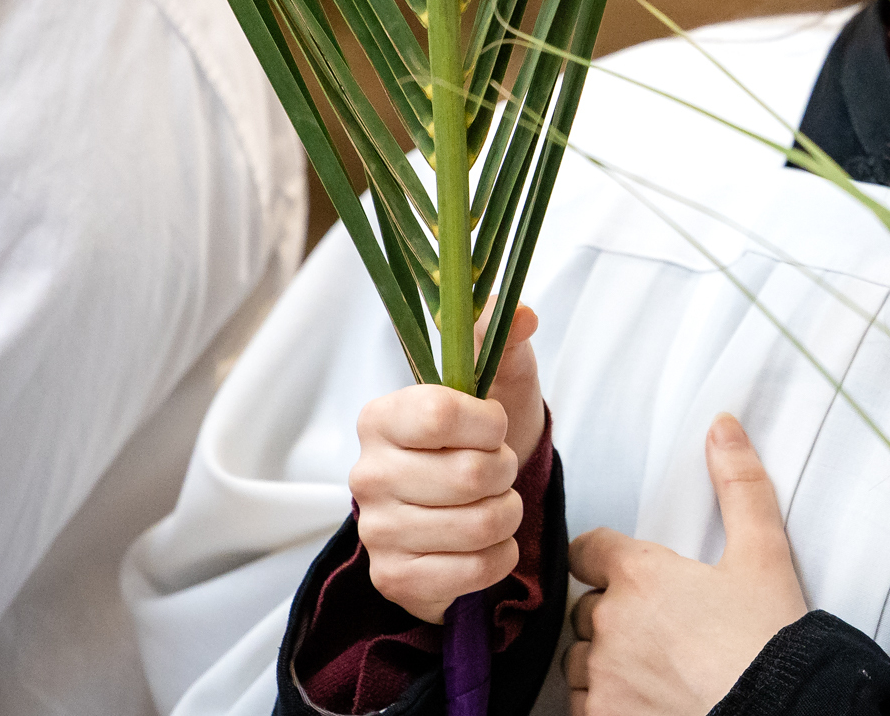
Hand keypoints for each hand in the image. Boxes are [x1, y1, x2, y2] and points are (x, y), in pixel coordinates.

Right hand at [350, 304, 546, 622]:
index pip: (440, 415)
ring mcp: (376, 530)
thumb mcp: (499, 382)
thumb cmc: (481, 438)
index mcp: (381, 417)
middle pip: (469, 476)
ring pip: (478, 525)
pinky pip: (473, 571)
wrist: (470, 506)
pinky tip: (487, 543)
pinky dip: (499, 557)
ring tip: (496, 504)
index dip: (488, 423)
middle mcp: (367, 474)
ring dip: (507, 515)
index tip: (495, 425)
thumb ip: (505, 340)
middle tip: (499, 470)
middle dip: (506, 472)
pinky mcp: (394, 578)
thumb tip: (522, 312)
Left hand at [565, 414, 808, 715]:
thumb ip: (739, 484)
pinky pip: (581, 704)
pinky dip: (603, 701)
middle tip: (659, 627)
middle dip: (612, 614)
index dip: (606, 558)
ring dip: (603, 660)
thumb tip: (722, 424)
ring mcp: (602, 678)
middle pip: (585, 608)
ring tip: (652, 667)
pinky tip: (641, 699)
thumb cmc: (770, 638)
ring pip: (579, 660)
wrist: (779, 709)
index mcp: (640, 575)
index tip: (631, 574)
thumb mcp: (764, 552)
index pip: (588, 549)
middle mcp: (610, 623)